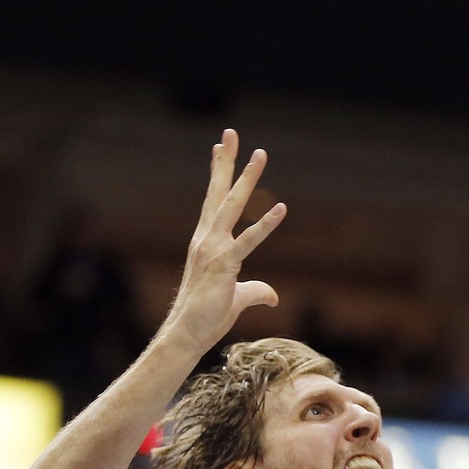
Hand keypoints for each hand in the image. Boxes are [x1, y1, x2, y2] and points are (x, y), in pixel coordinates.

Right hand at [162, 129, 286, 351]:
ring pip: (232, 207)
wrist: (187, 335)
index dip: (217, 174)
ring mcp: (214, 250)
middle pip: (219, 193)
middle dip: (226, 162)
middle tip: (232, 133)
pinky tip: (281, 208)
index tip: (220, 147)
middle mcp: (207, 239)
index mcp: (206, 242)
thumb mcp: (238, 299)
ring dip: (247, 179)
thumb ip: (255, 291)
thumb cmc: (207, 317)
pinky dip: (265, 224)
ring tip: (259, 154)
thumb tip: (273, 295)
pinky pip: (248, 241)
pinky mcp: (225, 265)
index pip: (213, 201)